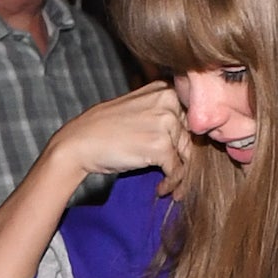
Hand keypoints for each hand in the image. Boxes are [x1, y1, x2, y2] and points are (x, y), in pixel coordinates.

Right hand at [52, 83, 189, 193]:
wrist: (80, 142)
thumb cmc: (108, 129)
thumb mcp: (138, 108)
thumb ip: (165, 113)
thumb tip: (196, 132)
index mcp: (164, 89)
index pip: (194, 117)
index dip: (194, 141)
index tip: (187, 157)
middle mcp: (167, 101)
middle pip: (193, 138)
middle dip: (188, 161)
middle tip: (179, 177)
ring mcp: (165, 123)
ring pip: (188, 156)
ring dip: (181, 177)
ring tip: (170, 186)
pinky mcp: (161, 147)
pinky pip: (178, 171)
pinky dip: (172, 184)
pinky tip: (162, 189)